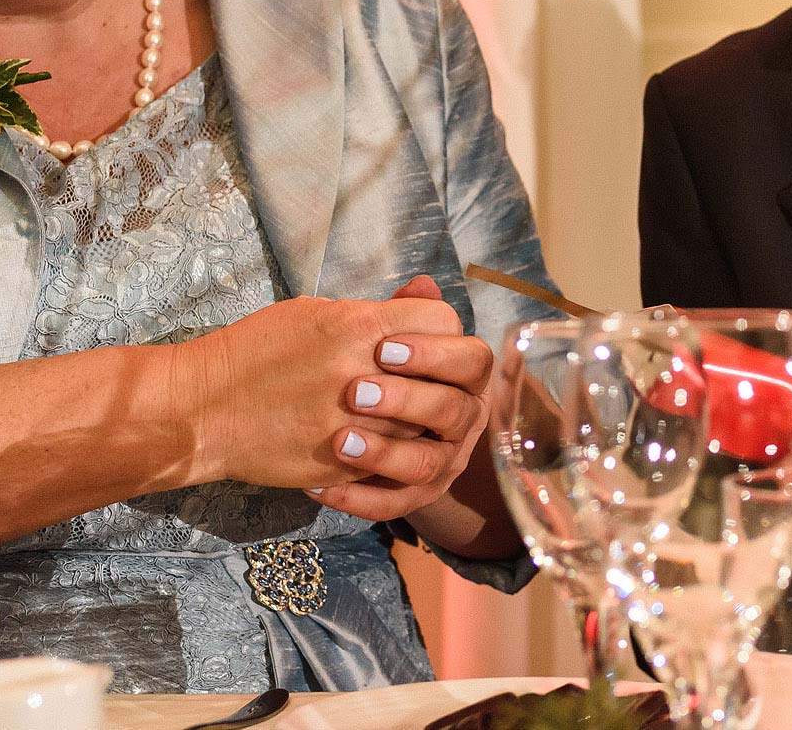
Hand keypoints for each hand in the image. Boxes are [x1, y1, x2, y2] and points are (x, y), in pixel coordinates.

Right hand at [178, 278, 466, 490]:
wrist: (203, 410)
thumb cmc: (255, 351)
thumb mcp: (315, 312)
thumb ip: (376, 311)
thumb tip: (424, 298)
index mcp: (358, 326)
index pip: (443, 324)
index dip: (441, 332)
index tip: (424, 340)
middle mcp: (365, 373)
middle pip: (449, 377)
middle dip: (446, 378)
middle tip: (427, 380)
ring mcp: (357, 424)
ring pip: (429, 425)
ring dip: (423, 419)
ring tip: (401, 412)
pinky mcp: (344, 465)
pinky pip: (396, 461)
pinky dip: (395, 451)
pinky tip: (377, 439)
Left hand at [307, 275, 496, 522]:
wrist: (330, 410)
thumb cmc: (363, 362)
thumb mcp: (377, 332)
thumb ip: (402, 313)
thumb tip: (422, 285)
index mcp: (463, 375)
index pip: (472, 360)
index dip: (435, 353)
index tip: (385, 347)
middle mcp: (463, 419)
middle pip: (453, 410)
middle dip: (406, 400)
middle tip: (355, 392)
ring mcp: (442, 461)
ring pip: (427, 463)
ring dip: (384, 453)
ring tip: (339, 441)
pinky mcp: (413, 496)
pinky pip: (394, 505)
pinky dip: (357, 498)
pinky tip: (318, 486)